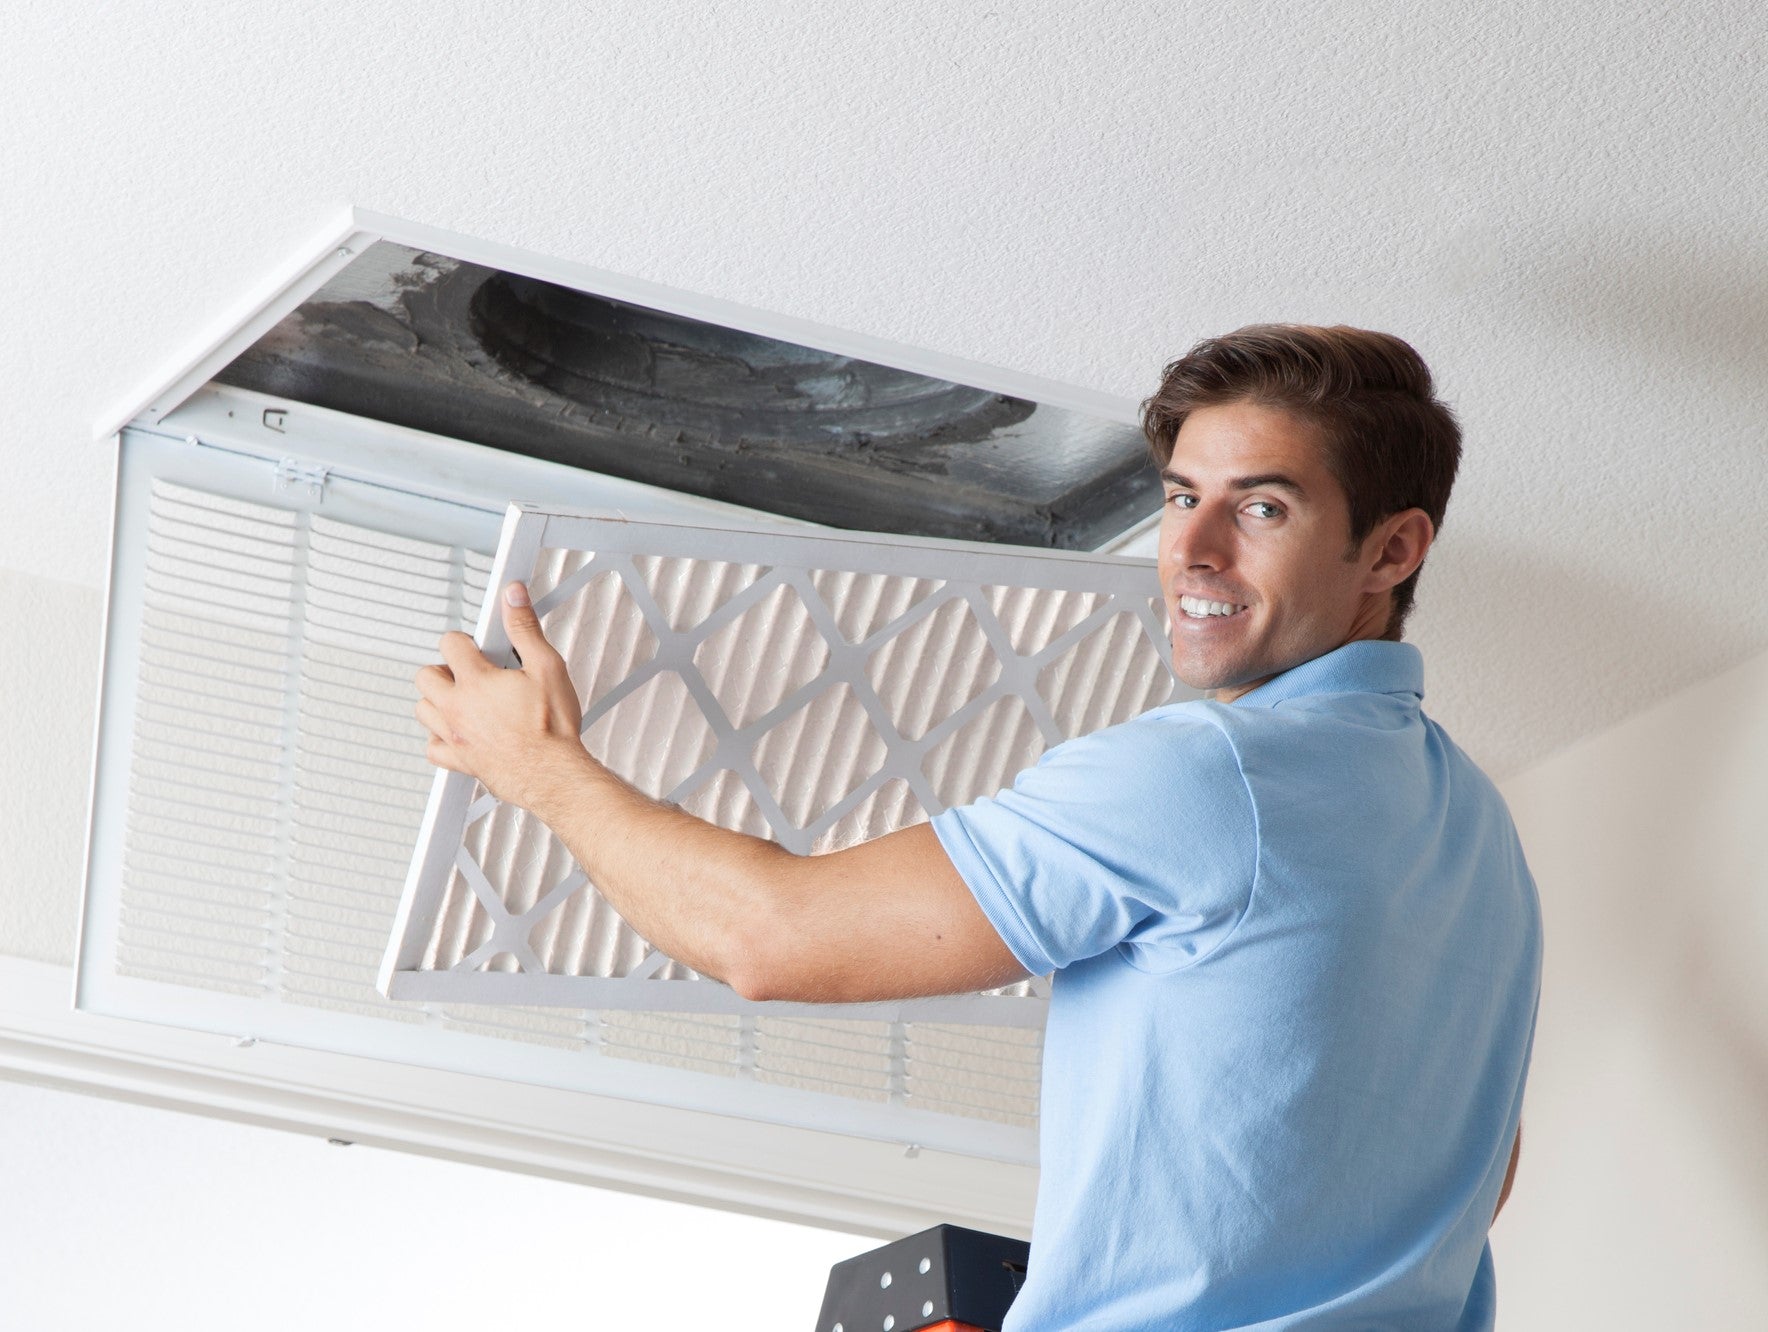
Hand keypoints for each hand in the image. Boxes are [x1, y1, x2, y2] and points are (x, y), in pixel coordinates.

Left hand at [413, 582, 585, 808]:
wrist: (553, 775)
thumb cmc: (552, 730)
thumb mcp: (547, 667)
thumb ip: (524, 629)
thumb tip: (512, 597)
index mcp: (475, 681)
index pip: (450, 644)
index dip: (465, 640)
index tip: (478, 647)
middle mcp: (457, 707)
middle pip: (426, 675)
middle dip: (445, 669)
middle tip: (469, 672)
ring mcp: (454, 735)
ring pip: (423, 708)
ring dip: (437, 699)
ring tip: (462, 698)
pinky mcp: (458, 761)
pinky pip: (431, 746)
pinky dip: (438, 736)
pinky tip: (456, 732)